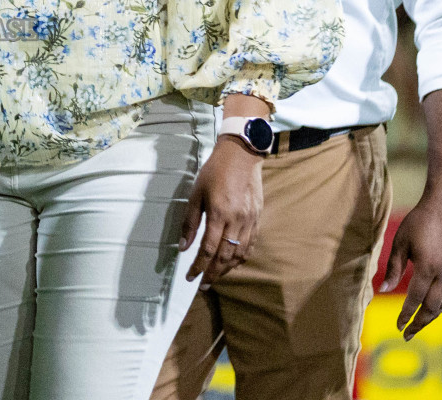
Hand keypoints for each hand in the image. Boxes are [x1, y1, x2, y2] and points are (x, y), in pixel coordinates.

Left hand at [180, 139, 262, 284]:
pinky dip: (241, 257)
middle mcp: (237, 220)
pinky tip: (233, 263)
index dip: (199, 266)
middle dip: (213, 273)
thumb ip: (190, 221)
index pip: (208, 249)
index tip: (191, 277)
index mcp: (219, 214)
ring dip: (227, 269)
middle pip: (225, 256)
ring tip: (215, 277)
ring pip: (240, 253)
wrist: (241, 156)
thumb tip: (182, 246)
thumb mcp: (196, 193)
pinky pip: (251, 244)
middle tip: (203, 285)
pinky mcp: (258, 218)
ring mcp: (250, 220)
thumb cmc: (214, 172)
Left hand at [379, 193, 441, 339]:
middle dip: (420, 323)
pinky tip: (433, 308)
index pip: (416, 298)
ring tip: (418, 325)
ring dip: (432, 316)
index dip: (406, 314)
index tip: (398, 326)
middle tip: (407, 335)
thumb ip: (393, 268)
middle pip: (433, 307)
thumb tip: (383, 291)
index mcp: (428, 266)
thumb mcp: (400, 243)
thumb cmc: (418, 222)